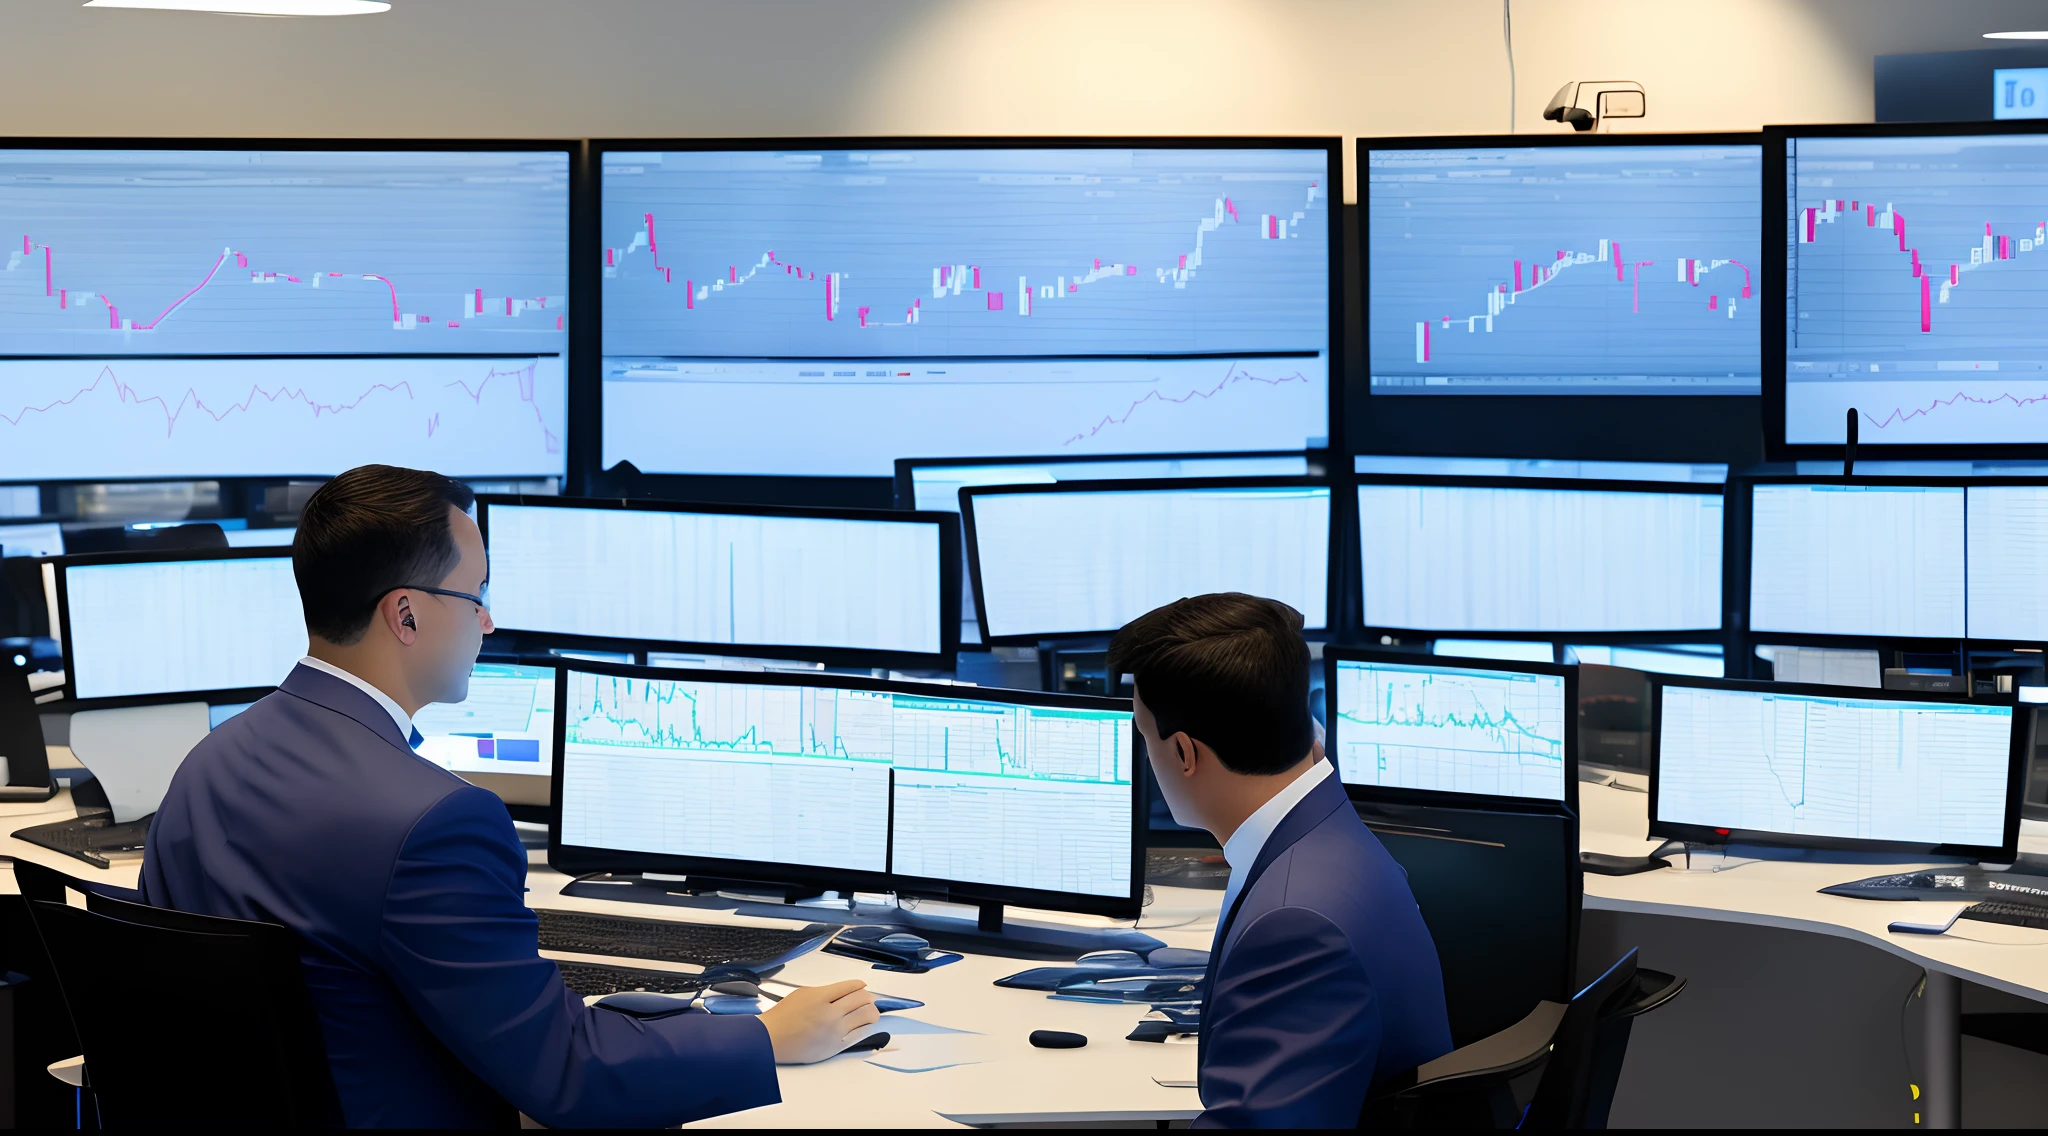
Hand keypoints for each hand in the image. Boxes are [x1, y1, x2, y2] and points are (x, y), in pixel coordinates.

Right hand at [757, 978, 878, 1063]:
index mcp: (821, 997)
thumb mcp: (803, 993)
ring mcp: (835, 1031)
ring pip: (866, 1016)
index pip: (850, 987)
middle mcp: (830, 1013)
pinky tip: (865, 1024)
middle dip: (867, 997)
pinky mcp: (835, 1047)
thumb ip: (825, 992)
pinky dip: (865, 1026)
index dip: (859, 985)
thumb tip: (844, 993)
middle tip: (867, 997)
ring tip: (870, 1010)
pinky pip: (860, 1034)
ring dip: (871, 1011)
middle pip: (862, 1000)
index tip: (861, 985)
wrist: (771, 1040)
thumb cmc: (783, 1016)